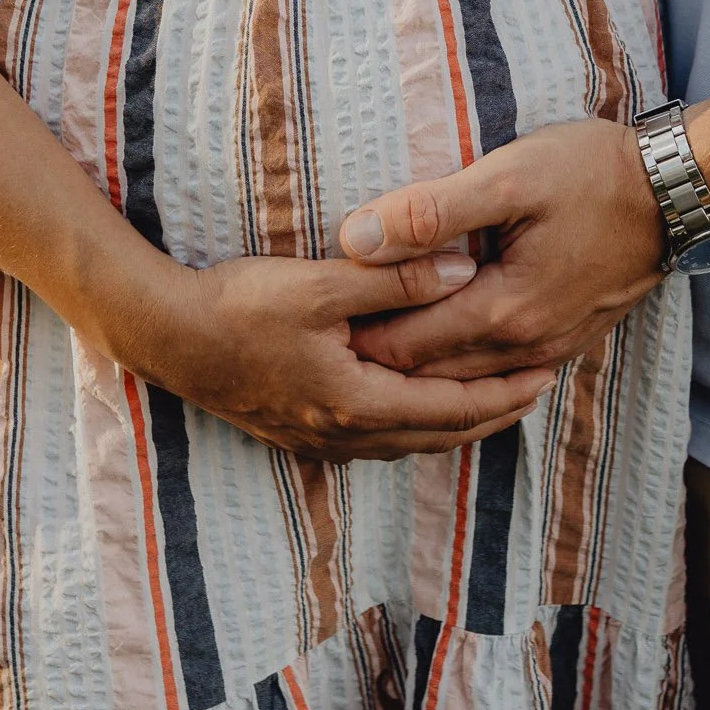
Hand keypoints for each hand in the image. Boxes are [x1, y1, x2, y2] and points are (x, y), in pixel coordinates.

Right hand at [125, 251, 557, 462]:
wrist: (164, 335)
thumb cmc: (238, 306)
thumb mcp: (321, 284)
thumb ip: (396, 279)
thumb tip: (465, 270)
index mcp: (356, 404)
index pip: (451, 409)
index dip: (503, 394)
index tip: (545, 374)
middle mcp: (342, 434)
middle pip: (437, 434)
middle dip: (490, 413)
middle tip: (537, 388)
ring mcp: (318, 438)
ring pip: (407, 440)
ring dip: (454, 420)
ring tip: (495, 397)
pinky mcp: (299, 429)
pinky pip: (378, 435)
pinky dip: (415, 420)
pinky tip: (423, 402)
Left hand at [339, 118, 666, 379]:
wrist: (679, 191)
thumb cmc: (594, 172)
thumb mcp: (509, 176)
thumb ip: (430, 211)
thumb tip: (355, 238)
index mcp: (502, 312)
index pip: (400, 349)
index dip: (351, 338)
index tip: (314, 318)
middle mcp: (525, 348)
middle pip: (424, 376)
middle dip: (374, 358)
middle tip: (324, 334)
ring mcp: (549, 351)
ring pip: (460, 381)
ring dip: (413, 369)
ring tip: (366, 338)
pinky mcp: (565, 341)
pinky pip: (495, 374)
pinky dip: (455, 367)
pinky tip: (433, 344)